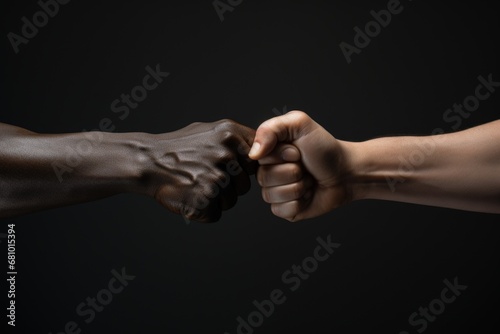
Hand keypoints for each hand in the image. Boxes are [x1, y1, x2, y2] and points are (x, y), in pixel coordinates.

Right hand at [142, 119, 256, 221]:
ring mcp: (216, 179)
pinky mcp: (205, 200)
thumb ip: (238, 139)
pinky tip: (189, 196)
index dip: (243, 169)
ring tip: (194, 185)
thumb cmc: (179, 147)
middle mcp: (227, 156)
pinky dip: (203, 211)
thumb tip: (261, 150)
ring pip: (230, 201)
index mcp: (231, 135)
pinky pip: (215, 214)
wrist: (149, 162)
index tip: (227, 169)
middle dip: (229, 186)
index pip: (256, 161)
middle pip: (245, 185)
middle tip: (203, 176)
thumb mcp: (210, 130)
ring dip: (215, 199)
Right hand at [249, 111, 352, 220]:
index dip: (281, 155)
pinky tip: (308, 195)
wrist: (347, 173)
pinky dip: (298, 203)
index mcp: (268, 152)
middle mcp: (268, 172)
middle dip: (292, 172)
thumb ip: (271, 128)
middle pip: (264, 178)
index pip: (258, 157)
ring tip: (308, 180)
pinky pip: (280, 210)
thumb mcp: (299, 124)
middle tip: (305, 167)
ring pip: (270, 195)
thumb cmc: (325, 148)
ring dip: (297, 187)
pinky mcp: (285, 209)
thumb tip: (253, 153)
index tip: (297, 151)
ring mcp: (275, 192)